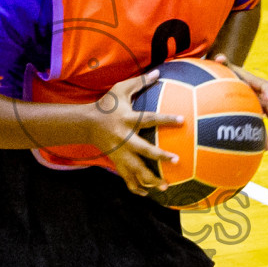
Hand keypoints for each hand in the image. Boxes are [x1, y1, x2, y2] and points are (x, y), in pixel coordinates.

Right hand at [86, 71, 183, 195]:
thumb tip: (157, 72)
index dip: (165, 119)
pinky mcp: (116, 161)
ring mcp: (119, 153)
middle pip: (143, 149)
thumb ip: (139, 82)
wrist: (85, 123)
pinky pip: (126, 178)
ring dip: (149, 180)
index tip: (182, 120)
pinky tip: (146, 194)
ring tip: (165, 187)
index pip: (149, 119)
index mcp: (127, 120)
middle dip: (159, 156)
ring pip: (135, 170)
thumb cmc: (106, 105)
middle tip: (176, 160)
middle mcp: (124, 138)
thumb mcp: (120, 90)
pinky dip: (135, 187)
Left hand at [213, 55, 267, 129]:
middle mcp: (258, 95)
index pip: (263, 86)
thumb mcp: (226, 67)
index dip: (267, 92)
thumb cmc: (228, 72)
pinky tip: (258, 147)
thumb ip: (224, 63)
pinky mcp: (251, 112)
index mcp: (254, 83)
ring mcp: (256, 105)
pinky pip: (256, 124)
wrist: (229, 79)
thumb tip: (219, 58)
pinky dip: (257, 134)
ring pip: (265, 117)